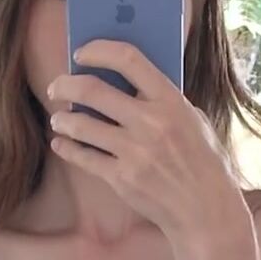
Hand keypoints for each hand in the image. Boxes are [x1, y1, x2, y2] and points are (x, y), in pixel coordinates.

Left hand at [46, 39, 250, 247]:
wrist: (205, 209)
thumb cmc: (202, 162)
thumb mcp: (193, 120)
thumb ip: (164, 101)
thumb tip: (126, 83)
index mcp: (170, 101)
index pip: (128, 60)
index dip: (99, 50)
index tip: (82, 53)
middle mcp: (150, 123)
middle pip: (93, 90)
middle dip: (65, 85)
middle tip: (56, 87)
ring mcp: (134, 152)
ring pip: (81, 124)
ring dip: (63, 119)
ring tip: (59, 119)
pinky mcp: (122, 178)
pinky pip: (84, 157)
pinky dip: (67, 148)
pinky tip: (61, 143)